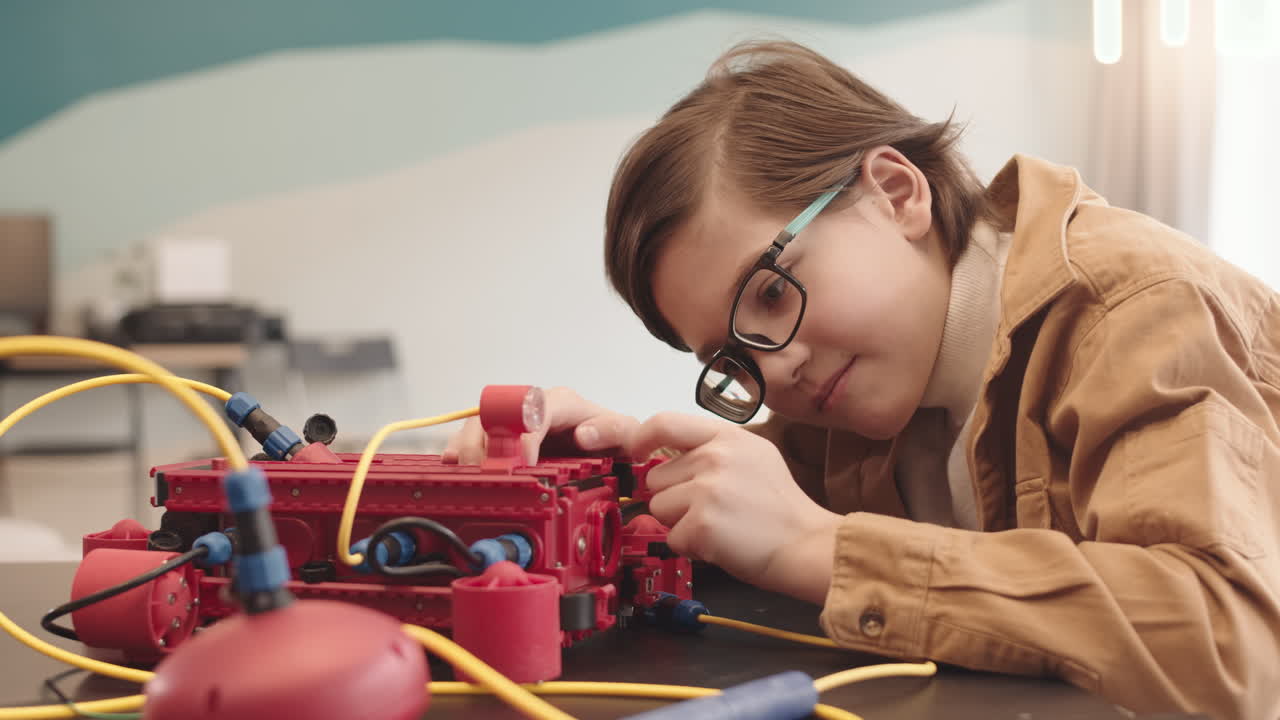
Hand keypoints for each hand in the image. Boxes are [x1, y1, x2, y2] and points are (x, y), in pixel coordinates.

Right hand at [442, 387, 638, 465]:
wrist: (608, 447)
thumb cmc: (614, 439)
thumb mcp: (625, 435)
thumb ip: (613, 431)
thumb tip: (585, 433)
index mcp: (561, 403)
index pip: (532, 410)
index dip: (522, 437)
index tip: (522, 465)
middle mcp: (532, 407)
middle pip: (495, 415)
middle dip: (487, 445)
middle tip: (487, 476)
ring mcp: (513, 421)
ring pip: (479, 425)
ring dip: (470, 450)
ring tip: (468, 475)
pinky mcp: (501, 437)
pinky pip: (472, 437)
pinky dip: (459, 451)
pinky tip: (454, 465)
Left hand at [626, 412, 842, 600]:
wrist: (807, 545)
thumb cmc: (780, 509)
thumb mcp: (753, 457)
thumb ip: (710, 450)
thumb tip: (662, 456)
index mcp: (727, 437)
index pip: (665, 422)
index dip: (642, 439)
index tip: (637, 453)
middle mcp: (715, 458)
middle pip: (656, 477)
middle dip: (673, 498)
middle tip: (711, 509)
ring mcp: (707, 490)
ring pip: (658, 508)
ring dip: (680, 523)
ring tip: (718, 525)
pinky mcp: (701, 524)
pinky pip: (671, 537)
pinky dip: (690, 547)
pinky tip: (719, 543)